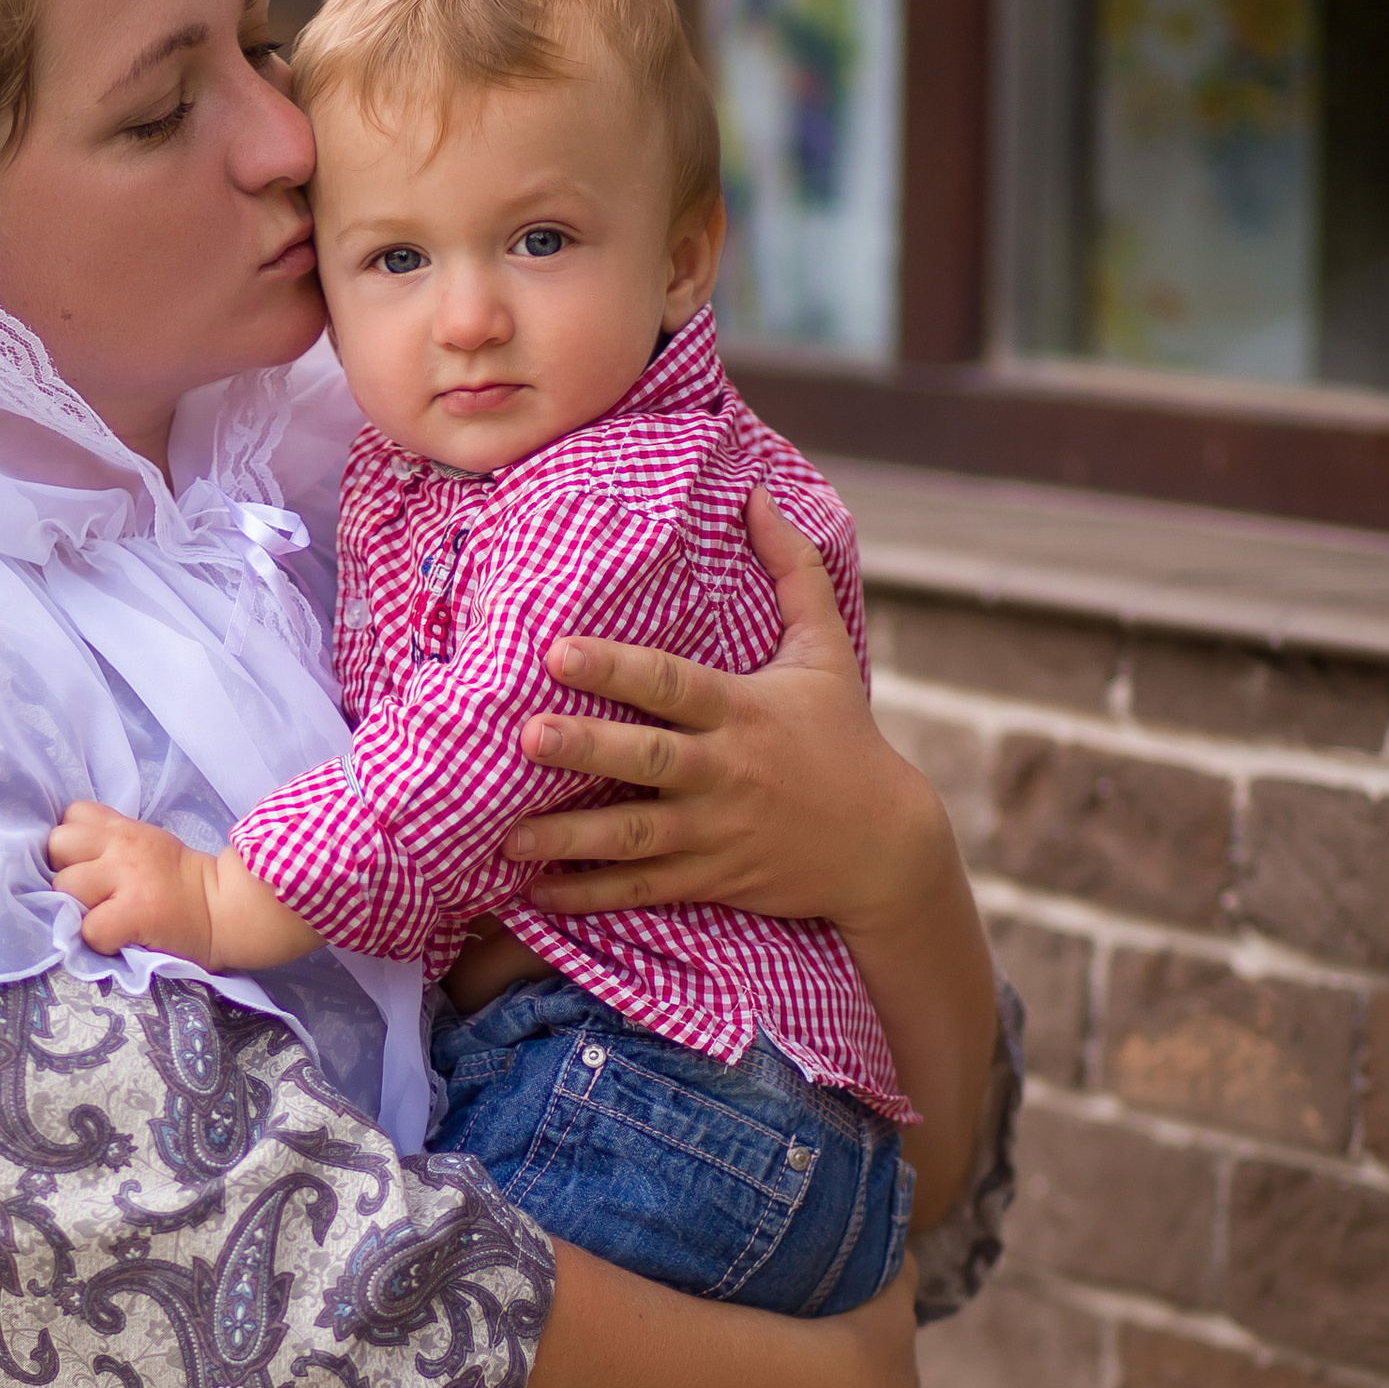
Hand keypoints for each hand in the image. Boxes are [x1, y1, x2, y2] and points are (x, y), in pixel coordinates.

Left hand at [48, 804, 218, 963]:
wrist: (227, 908)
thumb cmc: (183, 883)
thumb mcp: (147, 843)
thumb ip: (109, 840)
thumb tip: (67, 858)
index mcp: (124, 829)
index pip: (70, 817)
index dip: (70, 845)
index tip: (85, 865)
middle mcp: (121, 846)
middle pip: (57, 845)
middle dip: (64, 872)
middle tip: (89, 895)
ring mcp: (127, 878)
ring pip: (65, 885)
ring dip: (76, 909)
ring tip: (104, 917)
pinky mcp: (135, 913)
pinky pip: (90, 928)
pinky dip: (99, 940)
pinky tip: (118, 939)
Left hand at [503, 489, 945, 939]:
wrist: (885, 847)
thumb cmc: (845, 736)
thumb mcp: (826, 650)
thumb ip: (793, 570)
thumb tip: (757, 494)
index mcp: (743, 710)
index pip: (673, 684)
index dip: (616, 669)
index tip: (558, 652)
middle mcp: (725, 771)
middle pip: (646, 760)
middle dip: (585, 750)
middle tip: (525, 737)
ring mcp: (716, 832)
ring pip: (634, 836)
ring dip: (568, 837)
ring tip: (504, 835)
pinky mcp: (711, 879)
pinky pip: (642, 889)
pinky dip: (590, 893)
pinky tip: (537, 892)